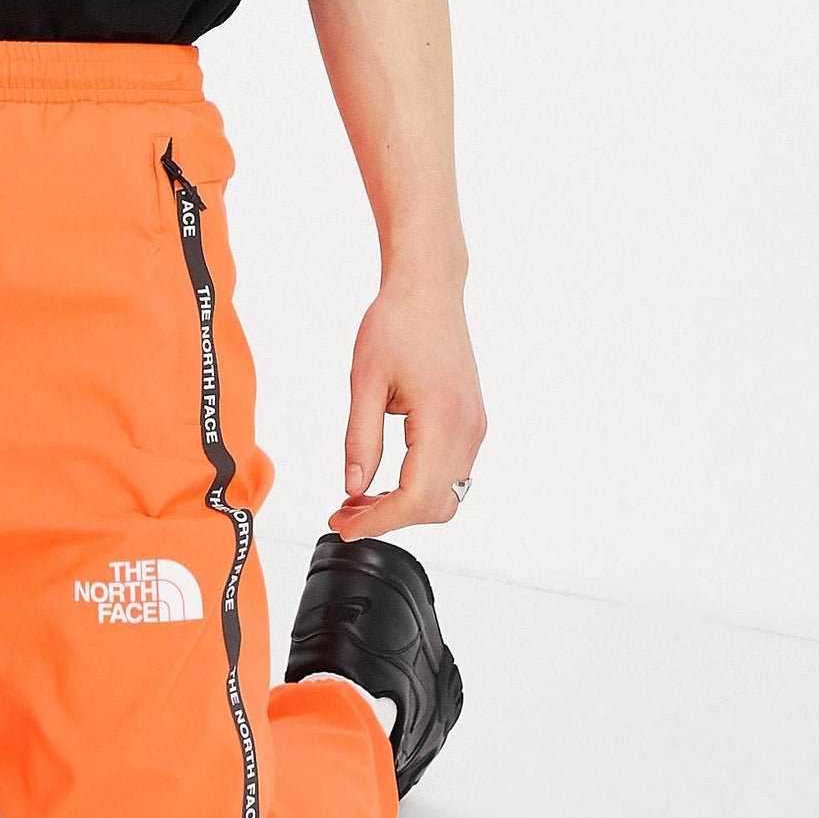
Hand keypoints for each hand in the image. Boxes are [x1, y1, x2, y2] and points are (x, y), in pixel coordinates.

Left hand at [328, 287, 485, 539]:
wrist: (429, 290)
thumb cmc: (397, 324)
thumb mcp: (365, 382)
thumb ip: (360, 440)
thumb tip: (353, 488)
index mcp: (442, 420)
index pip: (415, 497)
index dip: (379, 521)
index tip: (344, 526)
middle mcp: (468, 430)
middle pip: (435, 506)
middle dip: (390, 519)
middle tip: (344, 514)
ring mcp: (474, 427)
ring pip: (446, 494)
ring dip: (404, 505)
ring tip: (358, 499)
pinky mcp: (471, 422)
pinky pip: (450, 472)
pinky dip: (419, 486)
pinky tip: (384, 479)